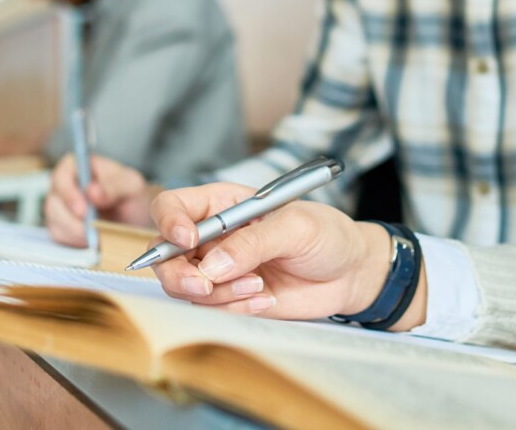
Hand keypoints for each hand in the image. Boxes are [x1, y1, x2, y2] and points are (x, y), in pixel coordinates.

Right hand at [45, 153, 152, 246]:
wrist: (138, 218)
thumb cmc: (132, 195)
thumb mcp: (132, 186)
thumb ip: (114, 186)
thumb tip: (92, 191)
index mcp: (80, 166)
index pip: (62, 174)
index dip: (68, 192)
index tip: (83, 210)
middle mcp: (65, 185)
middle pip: (53, 201)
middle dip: (70, 219)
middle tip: (90, 231)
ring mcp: (61, 207)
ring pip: (54, 221)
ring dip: (74, 233)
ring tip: (97, 237)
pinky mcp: (62, 227)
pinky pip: (60, 236)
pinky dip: (75, 242)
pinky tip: (93, 240)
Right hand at [146, 182, 400, 321]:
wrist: (350, 274)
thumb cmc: (326, 235)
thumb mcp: (296, 227)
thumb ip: (254, 242)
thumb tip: (213, 266)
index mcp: (222, 204)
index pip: (173, 206)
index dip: (169, 222)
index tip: (187, 240)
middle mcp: (212, 237)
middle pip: (165, 255)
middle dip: (179, 274)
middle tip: (205, 285)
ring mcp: (219, 270)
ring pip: (186, 287)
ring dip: (217, 293)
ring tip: (259, 286)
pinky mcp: (231, 299)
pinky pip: (212, 310)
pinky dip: (234, 309)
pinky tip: (265, 297)